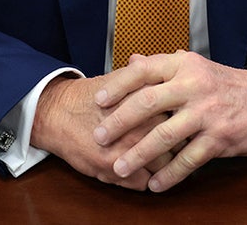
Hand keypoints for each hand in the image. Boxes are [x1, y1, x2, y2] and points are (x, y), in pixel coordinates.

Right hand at [31, 73, 172, 189]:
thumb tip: (177, 63)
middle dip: (181, 145)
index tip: (188, 123)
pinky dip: (146, 179)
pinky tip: (144, 170)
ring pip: (164, 167)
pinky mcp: (114, 172)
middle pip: (178, 144)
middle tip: (181, 144)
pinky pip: (143, 183)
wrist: (58, 114)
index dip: (186, 121)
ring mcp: (128, 153)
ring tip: (165, 160)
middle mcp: (139, 129)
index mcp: (146, 105)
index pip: (181, 118)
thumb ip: (151, 78)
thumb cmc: (92, 97)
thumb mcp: (122, 80)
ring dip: (166, 166)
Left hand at [93, 52, 246, 191]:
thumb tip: (132, 61)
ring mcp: (208, 112)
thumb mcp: (195, 68)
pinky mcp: (221, 138)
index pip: (144, 71)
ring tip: (119, 168)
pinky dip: (169, 174)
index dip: (118, 86)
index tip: (98, 101)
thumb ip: (163, 66)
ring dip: (138, 155)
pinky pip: (188, 159)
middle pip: (148, 103)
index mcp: (185, 65)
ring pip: (165, 135)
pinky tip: (154, 184)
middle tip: (99, 138)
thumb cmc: (226, 85)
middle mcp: (195, 85)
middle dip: (120, 122)